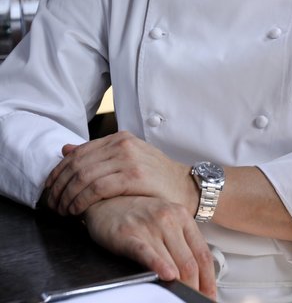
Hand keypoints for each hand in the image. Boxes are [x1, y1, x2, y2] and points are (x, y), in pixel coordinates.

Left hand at [45, 131, 197, 215]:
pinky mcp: (134, 176)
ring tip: (63, 211)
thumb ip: (97, 154)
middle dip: (60, 186)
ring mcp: (129, 158)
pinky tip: (77, 210)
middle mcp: (123, 144)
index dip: (59, 171)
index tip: (49, 188)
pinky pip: (97, 187)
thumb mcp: (127, 159)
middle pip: (78, 163)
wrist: (185, 186)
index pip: (79, 152)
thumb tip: (66, 149)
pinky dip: (82, 200)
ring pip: (84, 175)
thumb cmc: (155, 177)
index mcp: (120, 137)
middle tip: (52, 204)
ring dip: (68, 196)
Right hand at [84, 195, 216, 299]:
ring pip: (173, 263)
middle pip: (190, 262)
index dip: (209, 280)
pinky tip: (166, 276)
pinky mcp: (129, 234)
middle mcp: (169, 219)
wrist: (108, 197)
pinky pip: (147, 253)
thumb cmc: (138, 212)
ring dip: (180, 286)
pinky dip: (159, 266)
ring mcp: (150, 225)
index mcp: (182, 216)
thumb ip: (181, 240)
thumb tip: (197, 272)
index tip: (210, 295)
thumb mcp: (166, 219)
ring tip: (181, 298)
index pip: (203, 253)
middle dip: (195, 288)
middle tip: (195, 300)